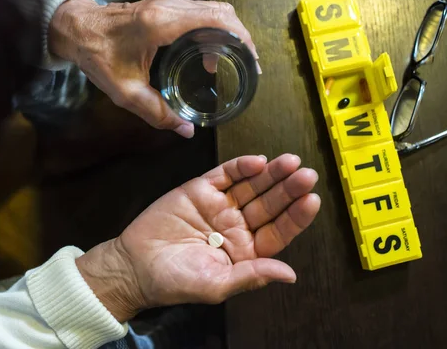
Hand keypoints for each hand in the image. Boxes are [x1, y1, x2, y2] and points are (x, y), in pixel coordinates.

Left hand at [48, 0, 260, 138]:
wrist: (76, 28)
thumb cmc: (98, 56)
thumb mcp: (125, 91)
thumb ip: (156, 113)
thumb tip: (186, 130)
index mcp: (163, 23)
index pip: (217, 20)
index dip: (242, 39)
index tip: (251, 62)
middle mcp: (171, 7)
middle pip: (223, 12)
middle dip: (241, 38)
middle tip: (248, 66)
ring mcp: (169, 3)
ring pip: (214, 10)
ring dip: (229, 33)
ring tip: (234, 62)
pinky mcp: (166, 5)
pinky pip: (201, 12)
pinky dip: (215, 30)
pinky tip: (211, 56)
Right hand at [76, 154, 319, 321]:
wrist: (133, 265)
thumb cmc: (175, 282)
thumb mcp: (215, 285)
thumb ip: (251, 275)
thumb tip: (291, 274)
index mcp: (246, 250)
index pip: (278, 231)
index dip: (296, 216)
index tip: (312, 200)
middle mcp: (237, 225)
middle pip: (269, 204)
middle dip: (288, 189)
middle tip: (307, 175)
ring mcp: (219, 204)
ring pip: (252, 185)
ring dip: (271, 174)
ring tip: (290, 162)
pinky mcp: (200, 189)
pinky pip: (225, 174)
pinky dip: (241, 166)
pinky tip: (258, 162)